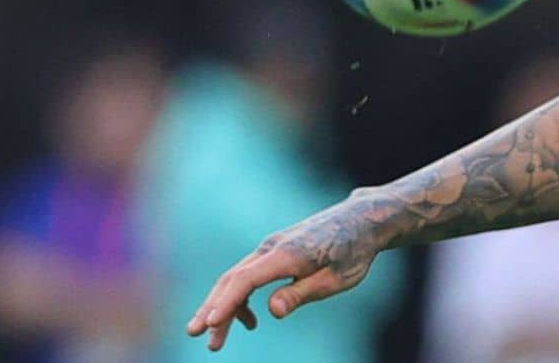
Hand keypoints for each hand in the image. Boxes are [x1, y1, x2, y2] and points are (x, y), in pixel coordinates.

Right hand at [185, 189, 387, 351]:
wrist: (362, 220)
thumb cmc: (353, 251)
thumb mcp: (335, 279)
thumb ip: (301, 293)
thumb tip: (271, 311)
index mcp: (287, 254)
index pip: (246, 280)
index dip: (226, 303)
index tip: (209, 324)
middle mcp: (273, 247)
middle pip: (232, 280)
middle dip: (212, 309)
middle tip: (197, 337)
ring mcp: (271, 247)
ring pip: (236, 278)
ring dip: (222, 306)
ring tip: (215, 339)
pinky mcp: (275, 250)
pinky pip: (249, 275)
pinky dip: (241, 297)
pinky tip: (250, 321)